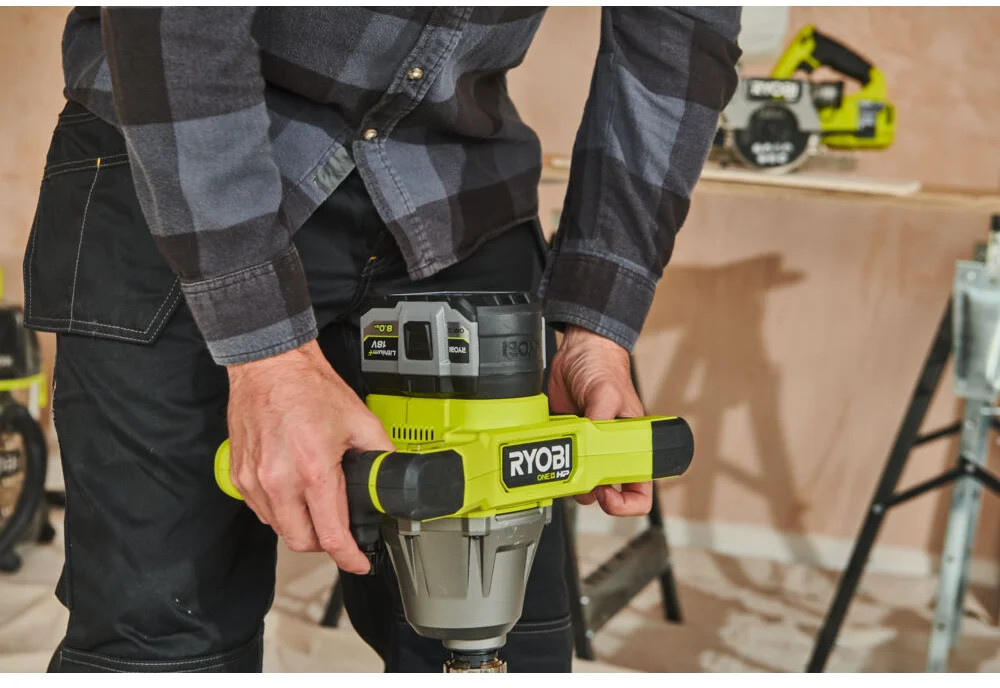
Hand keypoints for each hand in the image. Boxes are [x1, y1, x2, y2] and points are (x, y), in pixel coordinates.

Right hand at [226, 340, 393, 573]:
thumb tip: (391, 476)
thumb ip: (380, 453)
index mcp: (313, 469)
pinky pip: (260, 510)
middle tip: (340, 531)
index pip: (331, 534)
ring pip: (279, 528)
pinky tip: (293, 491)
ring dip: (300, 526)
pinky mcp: (239, 475)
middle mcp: (278, 480)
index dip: (349, 557)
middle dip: (324, 544)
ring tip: (316, 504)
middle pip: (302, 541)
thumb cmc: (309, 387)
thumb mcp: (360, 420)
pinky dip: (279, 510)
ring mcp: (254, 480)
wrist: (269, 365)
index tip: (359, 563)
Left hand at [547, 325, 652, 515]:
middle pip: (605, 492)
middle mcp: (610, 450)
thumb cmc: (604, 368)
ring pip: (578, 482)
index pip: (640, 487)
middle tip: (577, 481)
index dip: (626, 502)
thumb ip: (599, 422)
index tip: (607, 496)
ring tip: (558, 467)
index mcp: (632, 444)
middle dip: (591, 493)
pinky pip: (555, 463)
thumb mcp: (606, 393)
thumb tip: (588, 448)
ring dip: (567, 480)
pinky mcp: (564, 439)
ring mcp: (585, 447)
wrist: (577, 349)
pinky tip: (546, 453)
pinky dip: (548, 465)